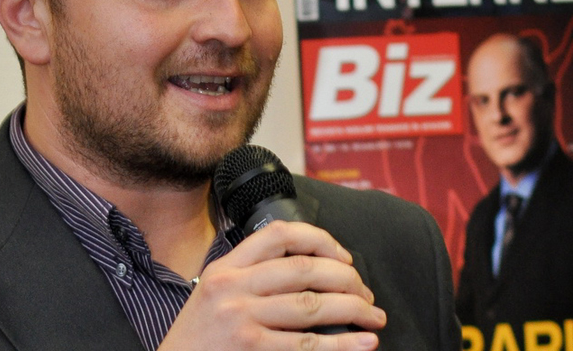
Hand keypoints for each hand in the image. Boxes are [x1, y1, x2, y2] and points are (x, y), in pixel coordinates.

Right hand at [158, 221, 385, 350]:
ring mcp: (241, 319)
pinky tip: (362, 343)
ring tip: (374, 317)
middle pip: (304, 268)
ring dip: (353, 309)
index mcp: (225, 267)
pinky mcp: (250, 349)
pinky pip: (307, 345)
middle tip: (366, 292)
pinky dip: (342, 345)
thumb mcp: (213, 292)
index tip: (342, 257)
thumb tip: (311, 268)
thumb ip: (249, 274)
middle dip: (346, 278)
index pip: (279, 234)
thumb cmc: (199, 336)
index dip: (320, 240)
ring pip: (312, 305)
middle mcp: (232, 287)